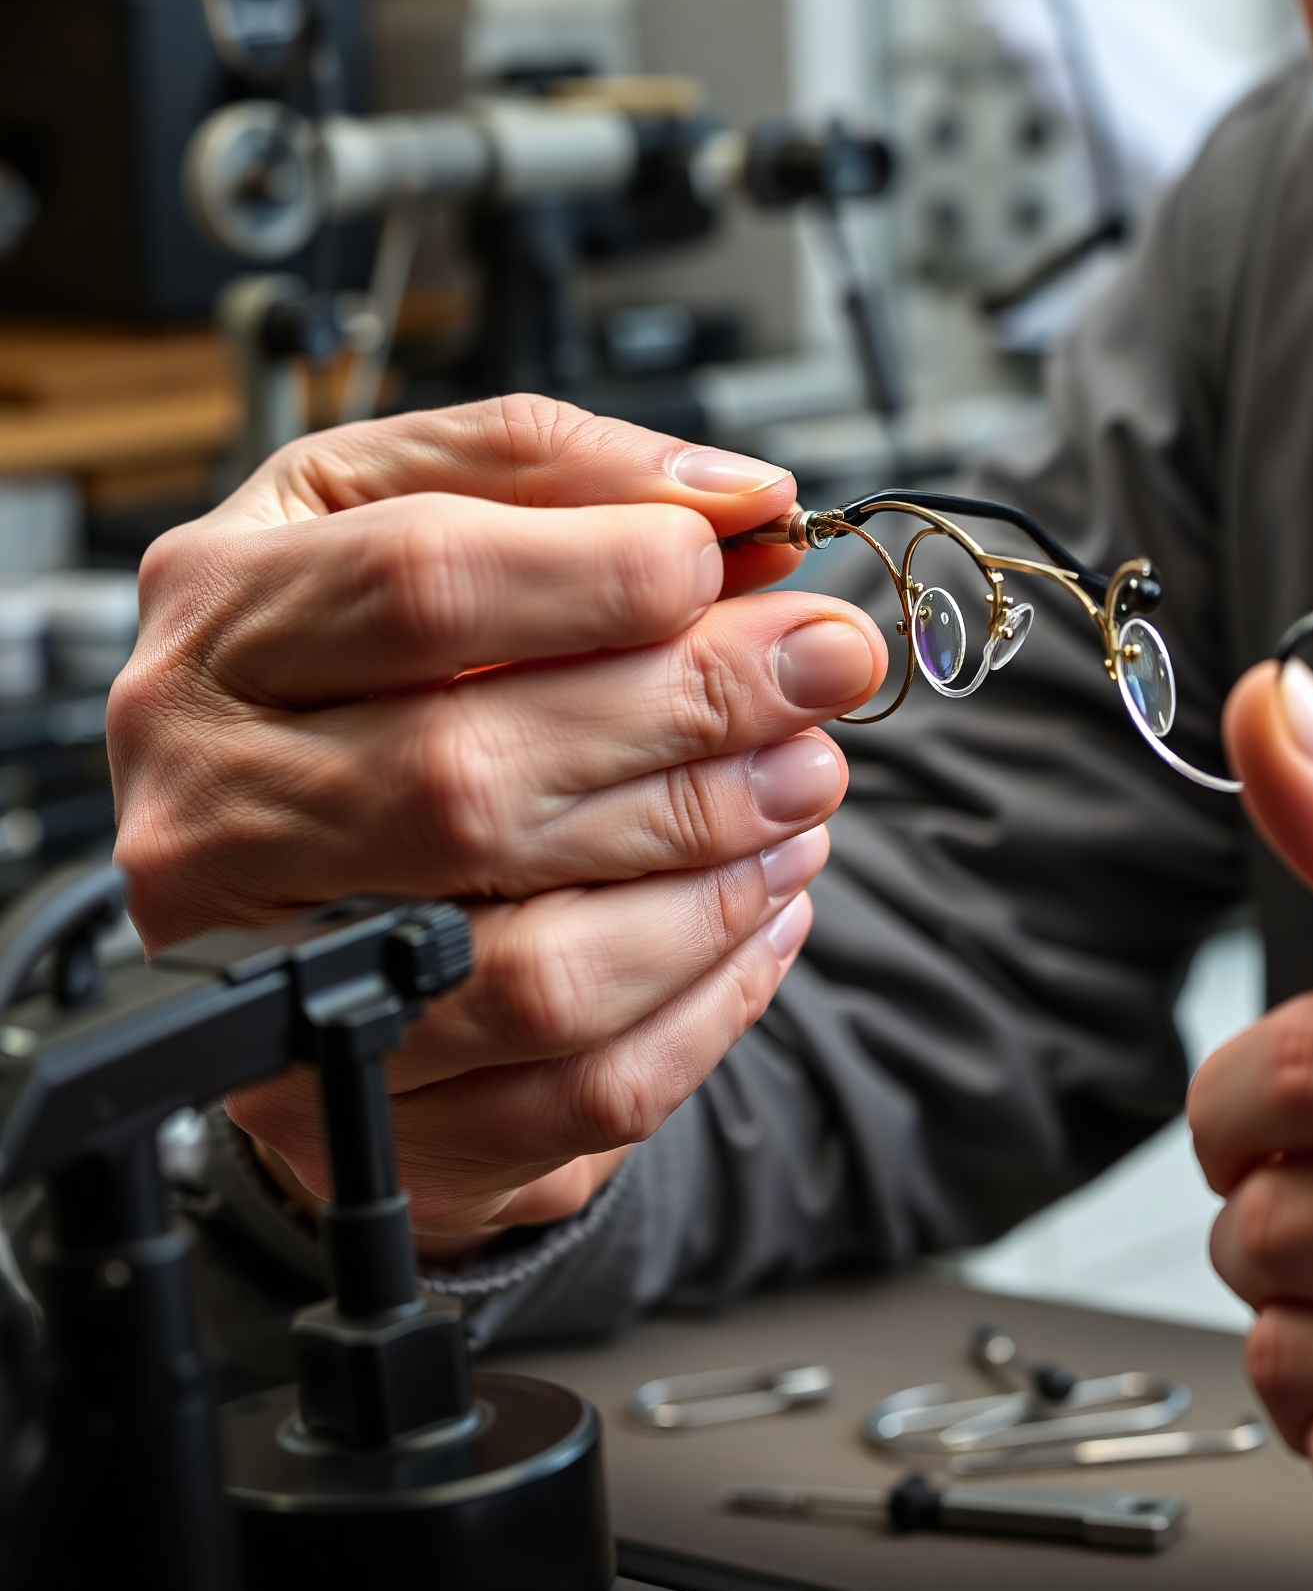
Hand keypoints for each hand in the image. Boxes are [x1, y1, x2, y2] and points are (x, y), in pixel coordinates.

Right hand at [110, 396, 886, 1251]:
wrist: (273, 857)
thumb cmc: (364, 657)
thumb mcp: (414, 502)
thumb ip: (566, 472)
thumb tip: (742, 501)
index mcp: (222, 626)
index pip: (417, 587)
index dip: (606, 574)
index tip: (734, 562)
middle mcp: (212, 812)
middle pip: (477, 778)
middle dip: (696, 718)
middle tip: (823, 673)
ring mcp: (270, 985)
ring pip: (538, 968)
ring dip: (716, 875)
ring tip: (805, 791)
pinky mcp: (354, 1118)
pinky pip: (572, 1089)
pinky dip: (708, 1001)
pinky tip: (762, 909)